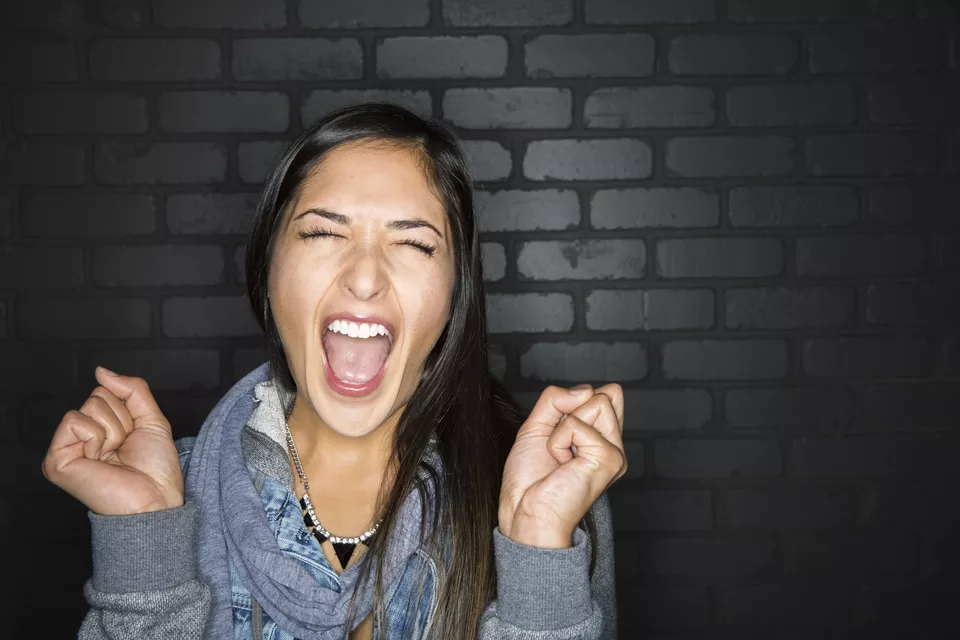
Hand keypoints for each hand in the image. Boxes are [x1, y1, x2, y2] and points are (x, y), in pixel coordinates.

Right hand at [41, 367, 183, 515]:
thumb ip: (131, 389)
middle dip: (122, 420)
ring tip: (115, 456)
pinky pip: (75, 421)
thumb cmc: (155, 469)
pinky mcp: (56, 461)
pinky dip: (97, 437)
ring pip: (91, 407)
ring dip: (114, 431)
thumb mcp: (151, 418)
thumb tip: (101, 370)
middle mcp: (80, 437)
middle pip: (98, 396)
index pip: (107, 392)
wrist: (156, 500)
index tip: (133, 437)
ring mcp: (66, 449)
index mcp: (99, 429)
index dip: (129, 411)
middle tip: (124, 449)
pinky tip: (100, 459)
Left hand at [498, 384, 626, 547]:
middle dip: (570, 413)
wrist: (524, 511)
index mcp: (601, 437)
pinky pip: (577, 424)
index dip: (576, 402)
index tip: (562, 433)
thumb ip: (557, 399)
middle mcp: (613, 445)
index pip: (607, 393)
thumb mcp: (538, 424)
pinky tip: (562, 463)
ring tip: (561, 456)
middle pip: (604, 394)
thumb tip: (585, 390)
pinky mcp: (609, 459)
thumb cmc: (530, 479)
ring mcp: (614, 453)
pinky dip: (559, 440)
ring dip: (564, 427)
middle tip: (561, 447)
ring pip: (598, 401)